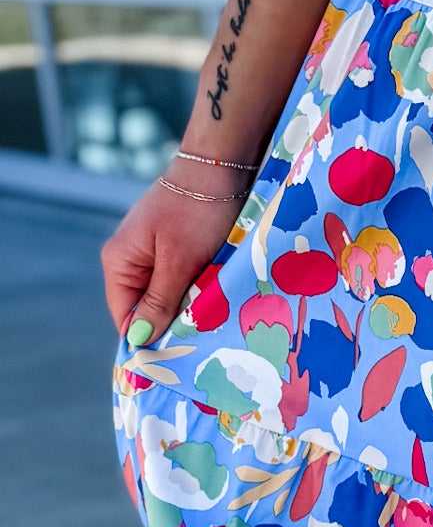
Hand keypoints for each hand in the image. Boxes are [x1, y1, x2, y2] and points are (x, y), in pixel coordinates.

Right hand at [102, 175, 245, 344]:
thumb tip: (137, 340)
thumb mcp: (179, 261)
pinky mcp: (175, 247)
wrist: (219, 167)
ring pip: (167, 296)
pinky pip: (181, 280)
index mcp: (119, 262)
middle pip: (146, 308)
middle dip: (171, 323)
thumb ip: (159, 301)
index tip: (175, 360)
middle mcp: (130, 259)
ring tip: (211, 318)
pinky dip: (196, 290)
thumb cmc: (196, 212)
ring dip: (187, 307)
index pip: (125, 317)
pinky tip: (215, 296)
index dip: (147, 339)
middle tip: (201, 341)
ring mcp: (152, 252)